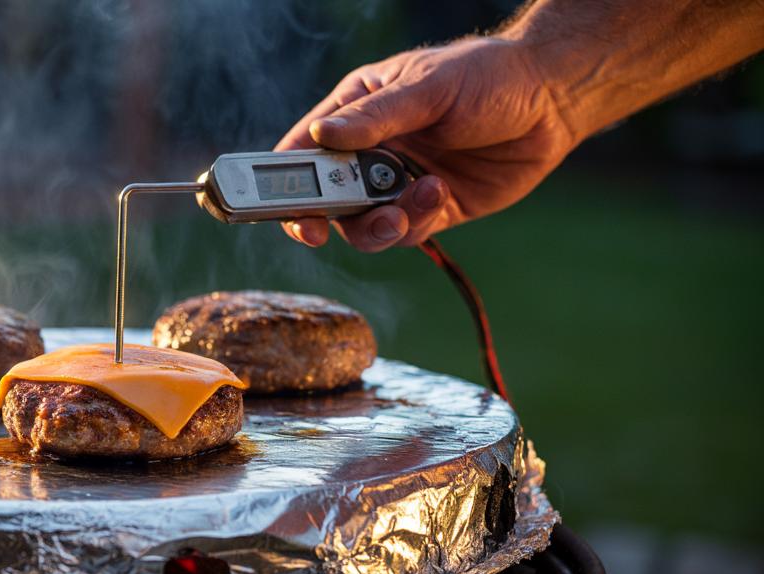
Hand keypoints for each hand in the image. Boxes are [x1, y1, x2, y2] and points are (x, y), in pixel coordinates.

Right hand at [275, 37, 576, 250]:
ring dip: (376, 226)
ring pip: (362, 226)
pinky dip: (415, 222)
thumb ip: (375, 117)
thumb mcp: (428, 88)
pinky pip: (406, 232)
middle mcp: (370, 151)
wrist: (554, 100)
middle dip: (324, 217)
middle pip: (325, 199)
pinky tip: (439, 193)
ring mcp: (398, 183)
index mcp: (356, 112)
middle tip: (324, 229)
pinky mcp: (431, 209)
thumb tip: (322, 137)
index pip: (303, 151)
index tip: (284, 207)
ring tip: (405, 206)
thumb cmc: (487, 75)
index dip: (283, 183)